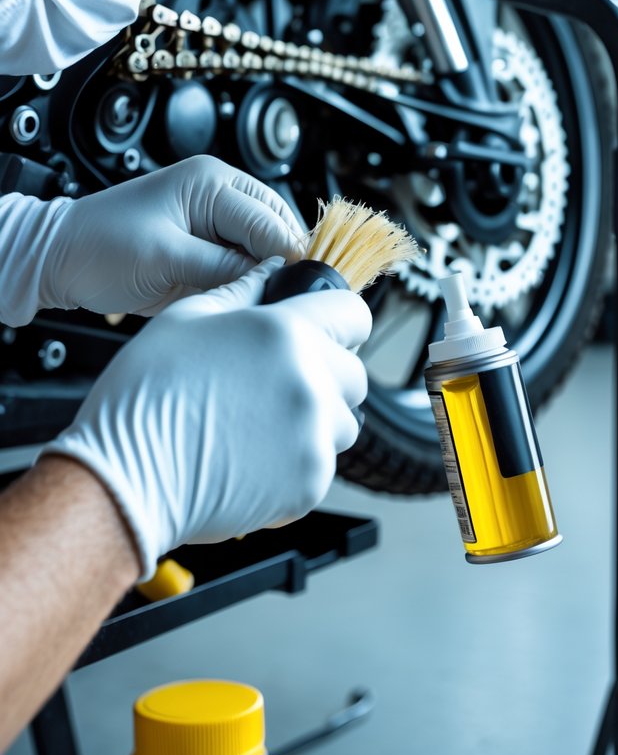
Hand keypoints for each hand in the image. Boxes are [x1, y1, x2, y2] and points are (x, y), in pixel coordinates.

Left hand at [38, 155, 303, 315]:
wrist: (61, 261)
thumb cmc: (100, 246)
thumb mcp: (166, 258)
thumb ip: (224, 266)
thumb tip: (273, 275)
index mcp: (211, 181)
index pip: (269, 219)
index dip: (287, 255)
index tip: (298, 288)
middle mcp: (219, 196)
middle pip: (275, 231)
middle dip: (280, 264)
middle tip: (283, 299)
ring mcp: (214, 224)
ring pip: (263, 253)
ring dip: (263, 276)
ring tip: (260, 301)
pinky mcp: (207, 251)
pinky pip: (242, 269)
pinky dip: (245, 286)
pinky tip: (242, 301)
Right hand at [40, 260, 371, 577]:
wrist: (126, 479)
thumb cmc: (145, 398)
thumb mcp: (185, 320)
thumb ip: (241, 291)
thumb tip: (269, 270)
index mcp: (284, 332)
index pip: (354, 314)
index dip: (339, 320)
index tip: (325, 331)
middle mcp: (310, 382)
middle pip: (353, 374)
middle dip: (326, 375)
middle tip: (275, 385)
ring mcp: (313, 437)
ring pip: (342, 422)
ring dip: (315, 421)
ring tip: (259, 424)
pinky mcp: (310, 483)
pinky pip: (323, 465)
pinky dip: (297, 462)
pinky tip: (251, 456)